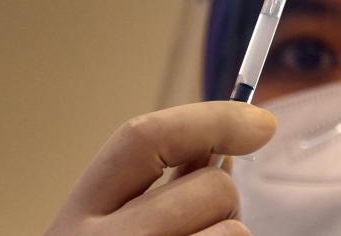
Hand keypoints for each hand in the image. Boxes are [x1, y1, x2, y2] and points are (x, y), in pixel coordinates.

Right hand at [46, 102, 275, 234]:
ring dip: (229, 234)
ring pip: (232, 229)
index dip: (211, 118)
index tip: (261, 121)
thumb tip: (229, 138)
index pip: (142, 135)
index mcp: (79, 212)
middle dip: (226, 196)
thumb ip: (163, 185)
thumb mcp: (115, 227)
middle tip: (209, 220)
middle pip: (209, 185)